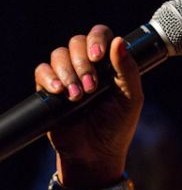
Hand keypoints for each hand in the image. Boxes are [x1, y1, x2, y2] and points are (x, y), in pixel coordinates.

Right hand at [34, 25, 143, 187]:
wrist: (96, 154)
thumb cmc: (118, 126)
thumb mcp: (131, 98)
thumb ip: (128, 70)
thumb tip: (119, 41)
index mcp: (109, 64)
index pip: (100, 35)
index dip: (96, 39)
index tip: (98, 56)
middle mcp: (87, 65)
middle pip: (76, 42)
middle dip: (83, 63)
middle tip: (91, 87)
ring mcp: (68, 76)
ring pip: (58, 54)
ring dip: (68, 73)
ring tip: (79, 96)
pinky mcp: (50, 89)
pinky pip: (41, 71)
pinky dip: (49, 78)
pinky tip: (60, 92)